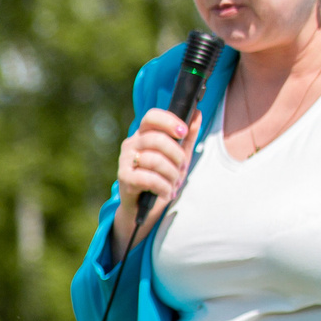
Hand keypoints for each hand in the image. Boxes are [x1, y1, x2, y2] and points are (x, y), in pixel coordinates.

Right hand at [114, 107, 200, 250]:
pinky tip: (166, 192)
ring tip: (174, 183)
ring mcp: (125, 161)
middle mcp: (131, 144)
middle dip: (176, 155)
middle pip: (156, 139)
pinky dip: (162, 187)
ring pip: (154, 160)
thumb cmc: (162, 177)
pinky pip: (148, 178)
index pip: (152, 117)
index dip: (169, 121)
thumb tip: (197, 114)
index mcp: (144, 134)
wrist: (145, 206)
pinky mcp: (124, 179)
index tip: (183, 132)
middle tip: (182, 167)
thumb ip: (188, 136)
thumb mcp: (179, 156)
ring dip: (171, 174)